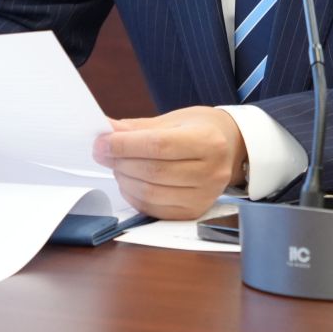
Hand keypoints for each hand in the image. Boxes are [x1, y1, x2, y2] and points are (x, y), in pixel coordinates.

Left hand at [93, 106, 247, 220]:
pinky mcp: (195, 212)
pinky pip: (155, 210)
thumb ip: (138, 128)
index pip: (158, 145)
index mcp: (207, 140)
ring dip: (124, 180)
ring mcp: (204, 195)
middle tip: (102, 152)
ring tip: (117, 165)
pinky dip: (134, 197)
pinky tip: (130, 182)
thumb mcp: (174, 119)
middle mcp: (211, 171)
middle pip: (153, 171)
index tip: (101, 142)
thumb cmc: (202, 130)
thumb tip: (106, 130)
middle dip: (120, 162)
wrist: (231, 148)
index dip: (125, 145)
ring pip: (151, 193)